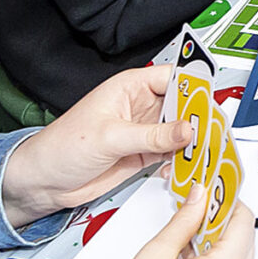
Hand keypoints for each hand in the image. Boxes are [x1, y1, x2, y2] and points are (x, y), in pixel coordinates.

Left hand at [1, 65, 192, 223]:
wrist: (44, 181)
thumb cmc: (61, 147)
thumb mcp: (110, 137)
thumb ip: (152, 135)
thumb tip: (187, 129)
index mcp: (130, 87)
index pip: (173, 77)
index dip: (195, 86)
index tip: (211, 102)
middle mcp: (141, 106)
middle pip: (183, 105)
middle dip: (199, 117)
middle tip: (213, 131)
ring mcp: (144, 131)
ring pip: (181, 131)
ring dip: (193, 141)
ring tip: (205, 150)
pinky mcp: (145, 154)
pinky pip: (173, 152)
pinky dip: (183, 158)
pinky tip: (187, 163)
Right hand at [98, 182, 256, 258]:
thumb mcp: (157, 254)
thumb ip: (183, 221)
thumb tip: (199, 198)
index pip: (243, 220)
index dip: (227, 201)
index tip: (211, 190)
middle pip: (243, 240)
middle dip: (222, 221)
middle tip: (196, 209)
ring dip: (218, 244)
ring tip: (186, 235)